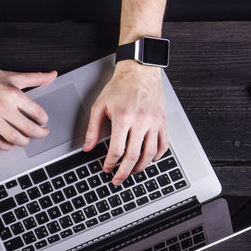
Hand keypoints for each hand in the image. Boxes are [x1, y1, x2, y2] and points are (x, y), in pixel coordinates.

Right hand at [0, 67, 58, 149]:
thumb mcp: (12, 76)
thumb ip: (35, 77)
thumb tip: (51, 75)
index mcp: (13, 94)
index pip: (37, 113)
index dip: (43, 120)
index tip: (43, 122)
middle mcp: (3, 107)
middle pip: (28, 128)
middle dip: (39, 134)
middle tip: (41, 134)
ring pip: (13, 138)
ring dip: (23, 142)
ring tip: (25, 140)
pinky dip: (5, 146)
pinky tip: (8, 144)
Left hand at [82, 61, 168, 184]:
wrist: (140, 71)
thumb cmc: (120, 87)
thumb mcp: (99, 105)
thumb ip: (92, 129)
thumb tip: (87, 148)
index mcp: (123, 117)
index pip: (117, 149)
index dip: (110, 163)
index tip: (106, 168)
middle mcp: (141, 121)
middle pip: (133, 155)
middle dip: (124, 172)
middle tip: (117, 179)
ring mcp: (154, 122)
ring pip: (150, 153)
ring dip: (140, 167)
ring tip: (132, 172)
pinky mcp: (162, 121)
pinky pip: (163, 144)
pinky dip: (156, 156)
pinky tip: (148, 160)